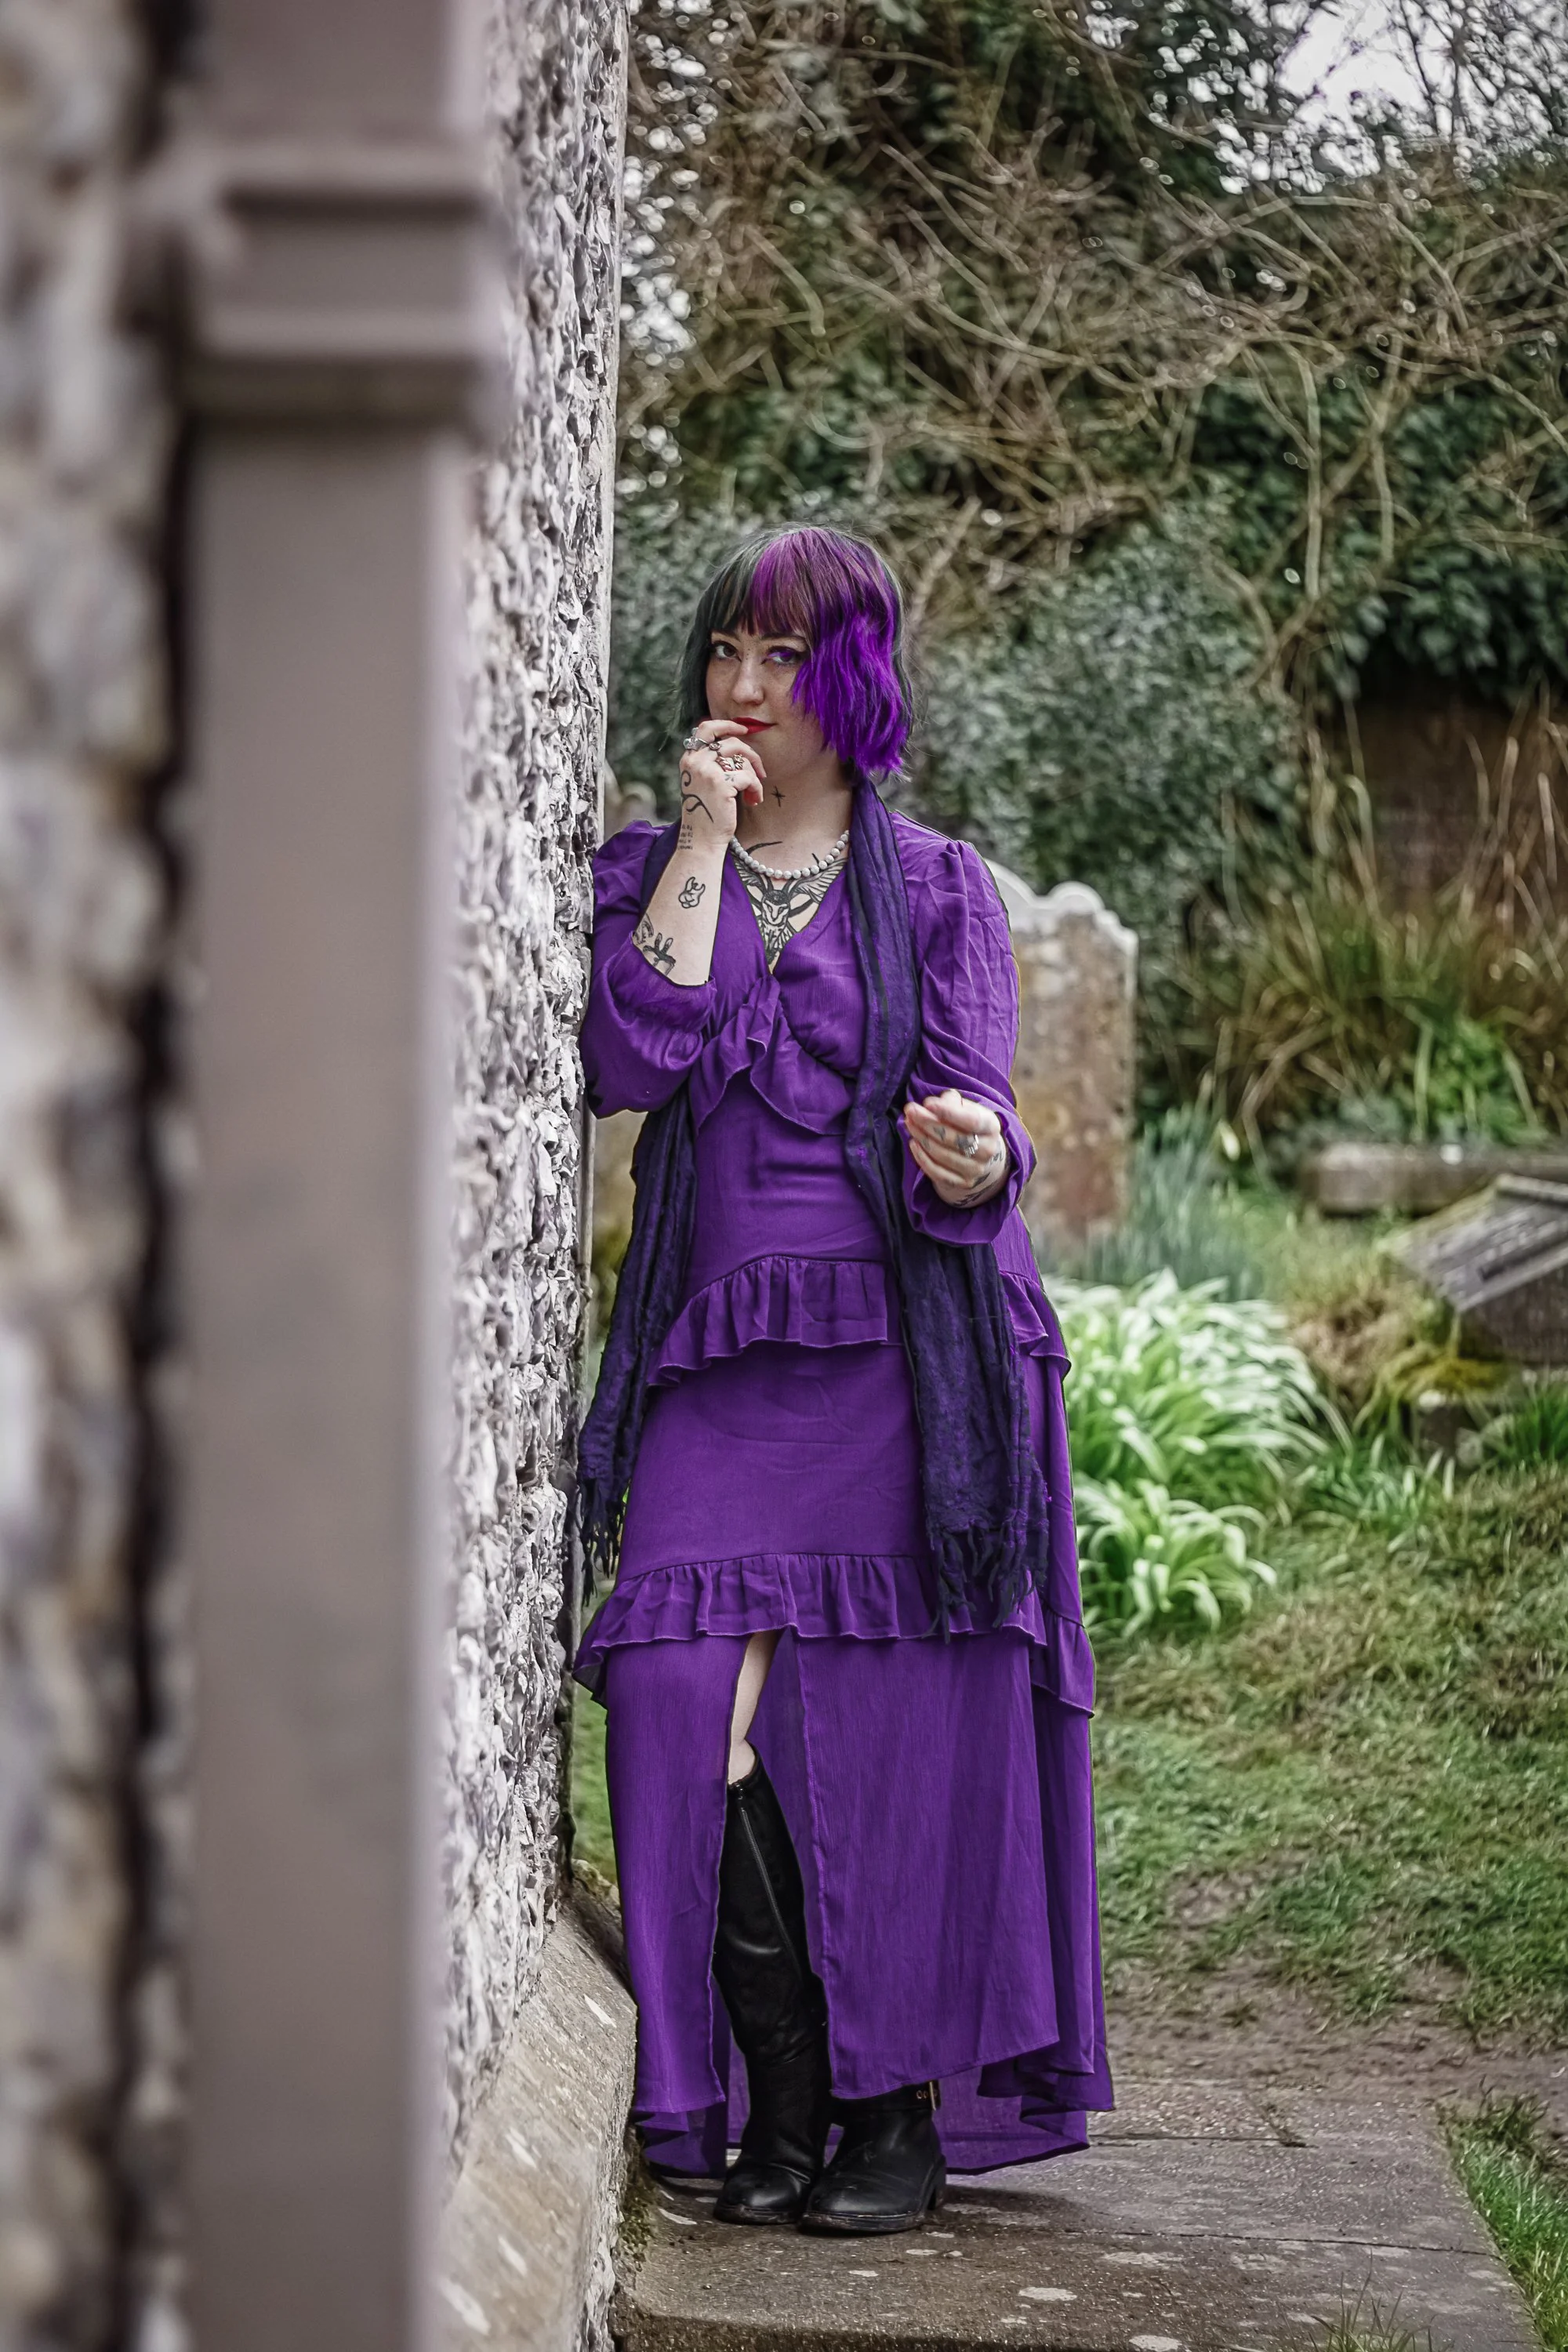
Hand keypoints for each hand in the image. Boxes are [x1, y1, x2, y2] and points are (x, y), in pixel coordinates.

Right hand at [677, 721, 765, 848]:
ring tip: (753, 791)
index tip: (743, 730)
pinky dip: (755, 789)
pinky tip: (753, 801)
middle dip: (750, 752)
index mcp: (688, 759)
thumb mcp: (701, 783)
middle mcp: (695, 761)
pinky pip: (748, 777)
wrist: (702, 839)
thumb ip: (710, 763)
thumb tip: (735, 744)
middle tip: (760, 768)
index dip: (726, 725)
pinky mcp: (721, 783)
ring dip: (754, 774)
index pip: (706, 728)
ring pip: (741, 758)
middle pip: (730, 741)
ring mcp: (707, 771)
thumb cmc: (706, 813)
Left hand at [902, 1090, 1008, 1207]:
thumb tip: (929, 1105)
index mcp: (991, 1126)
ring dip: (921, 1137)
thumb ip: (950, 1102)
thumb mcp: (965, 1107)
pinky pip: (937, 1172)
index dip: (948, 1112)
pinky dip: (921, 1157)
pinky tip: (913, 1143)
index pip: (971, 1120)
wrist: (979, 1153)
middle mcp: (988, 1149)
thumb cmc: (967, 1124)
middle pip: (952, 1137)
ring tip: (909, 1123)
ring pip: (942, 1154)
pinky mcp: (964, 1182)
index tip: (927, 1103)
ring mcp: (976, 1169)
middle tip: (910, 1111)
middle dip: (927, 1123)